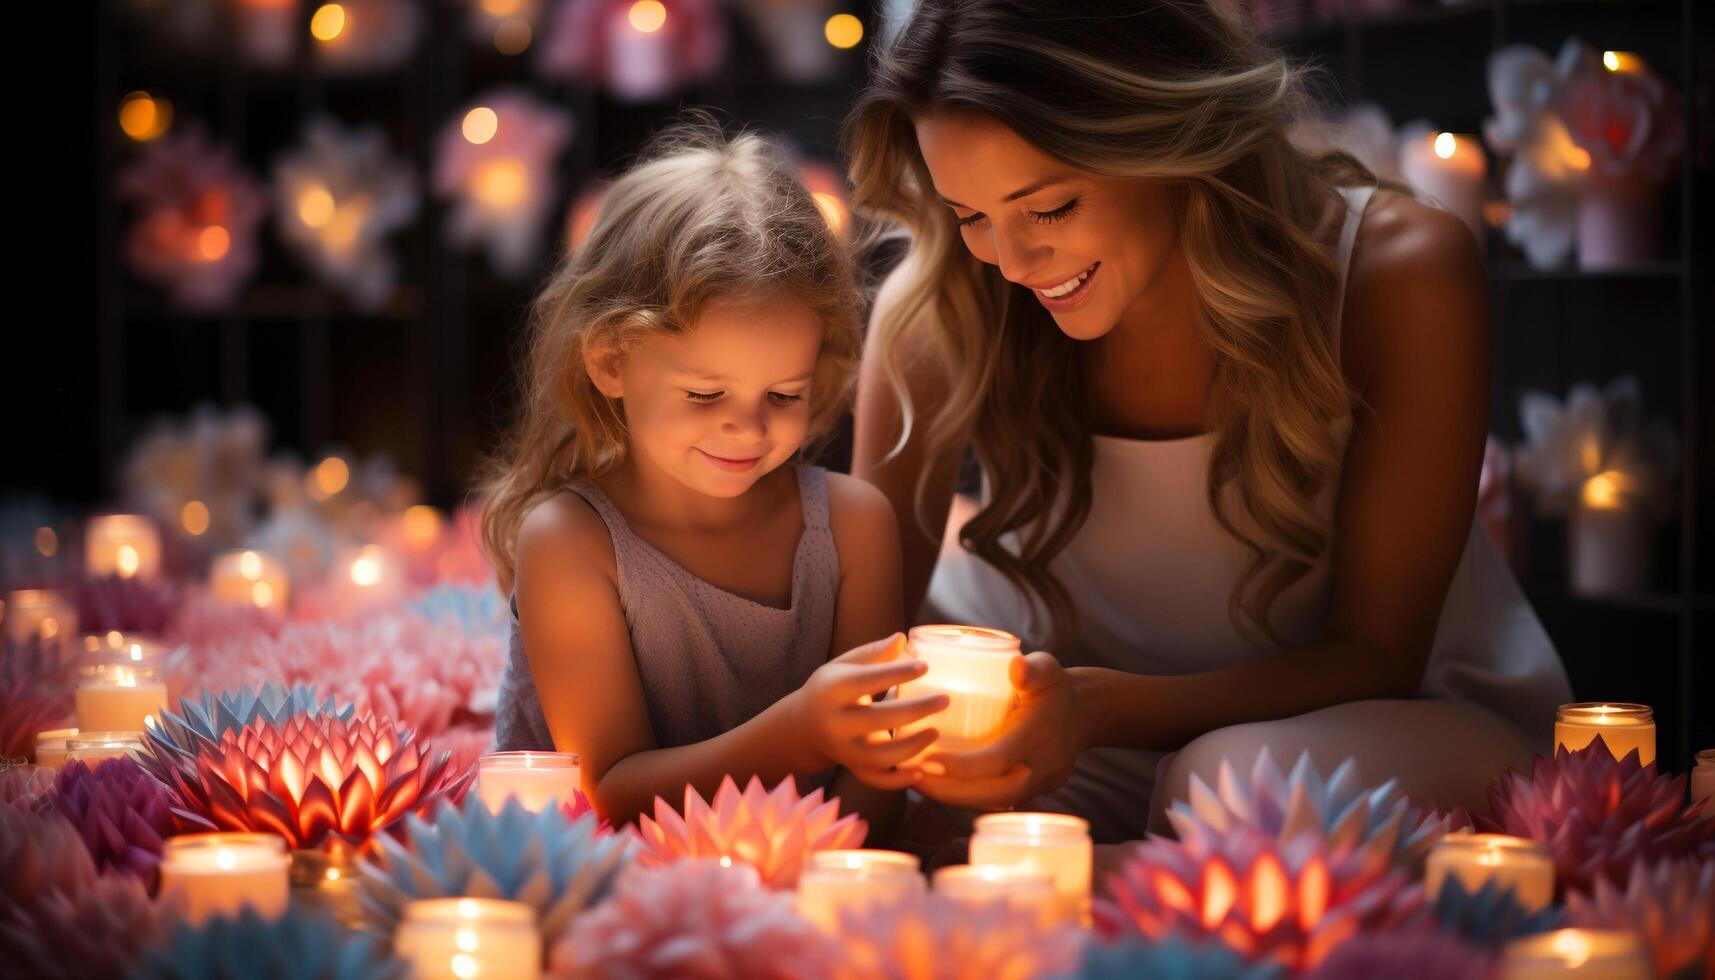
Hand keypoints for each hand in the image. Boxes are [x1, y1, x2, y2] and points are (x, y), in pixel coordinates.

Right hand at [792, 633, 948, 789]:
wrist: (804, 726)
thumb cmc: (832, 688)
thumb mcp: (844, 666)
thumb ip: (873, 654)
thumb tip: (903, 639)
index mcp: (832, 691)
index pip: (867, 680)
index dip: (897, 673)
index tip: (925, 665)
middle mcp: (835, 723)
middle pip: (878, 719)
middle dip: (915, 710)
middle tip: (945, 700)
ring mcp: (843, 750)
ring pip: (880, 757)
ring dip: (912, 747)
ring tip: (935, 732)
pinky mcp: (852, 768)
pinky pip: (877, 780)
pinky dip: (899, 781)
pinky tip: (921, 772)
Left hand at [914, 652, 1092, 808]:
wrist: (1088, 711)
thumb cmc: (1057, 685)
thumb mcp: (1047, 668)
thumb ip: (1032, 668)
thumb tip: (1015, 668)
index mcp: (1039, 736)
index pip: (998, 761)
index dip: (961, 766)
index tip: (925, 761)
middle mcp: (1041, 767)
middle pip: (992, 794)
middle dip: (949, 792)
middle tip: (912, 777)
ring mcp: (1040, 783)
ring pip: (994, 802)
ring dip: (955, 797)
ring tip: (919, 781)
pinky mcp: (1035, 790)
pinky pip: (1000, 800)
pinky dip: (970, 796)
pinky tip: (942, 785)